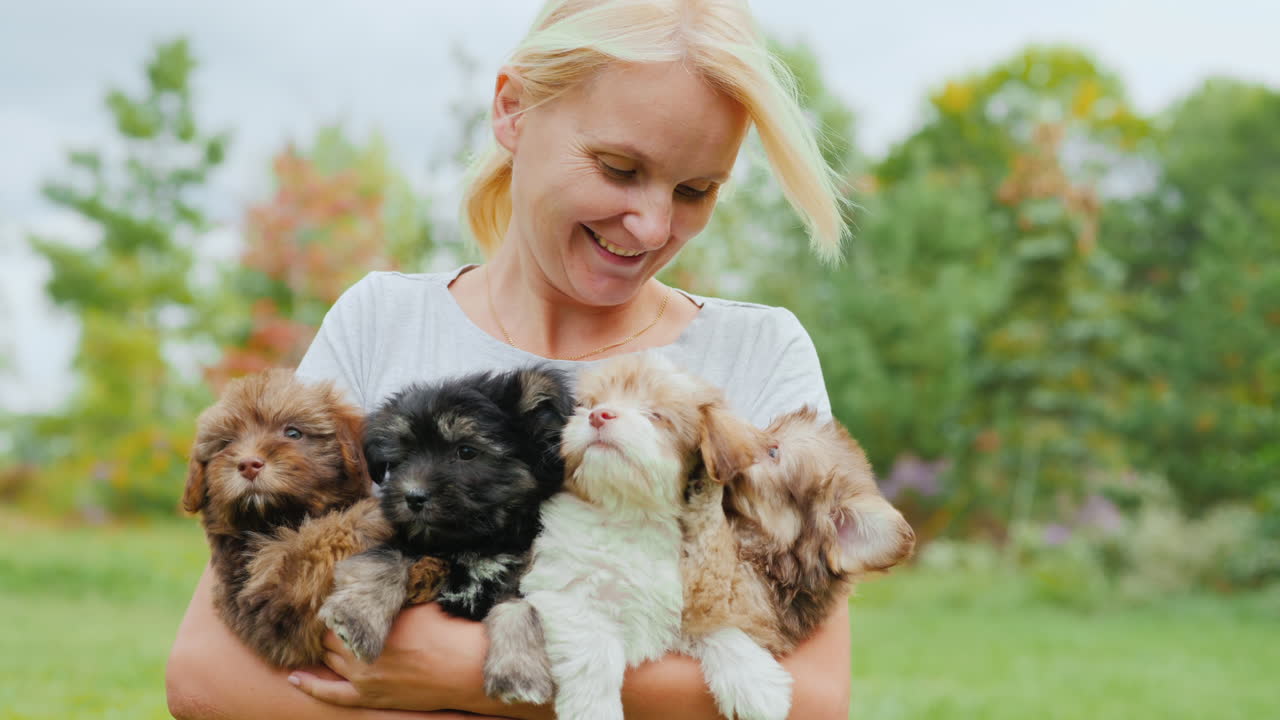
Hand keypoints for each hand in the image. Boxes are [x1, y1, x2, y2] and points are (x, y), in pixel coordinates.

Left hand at [289, 602, 490, 711]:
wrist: (467, 669)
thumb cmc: (449, 631)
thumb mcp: (419, 602)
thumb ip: (391, 596)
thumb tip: (376, 580)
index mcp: (376, 623)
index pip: (339, 611)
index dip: (338, 606)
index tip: (338, 599)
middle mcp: (364, 650)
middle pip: (330, 634)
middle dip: (331, 626)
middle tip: (333, 618)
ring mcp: (364, 677)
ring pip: (329, 658)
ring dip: (326, 648)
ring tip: (324, 638)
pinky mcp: (369, 697)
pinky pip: (330, 694)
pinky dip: (310, 685)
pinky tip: (294, 678)